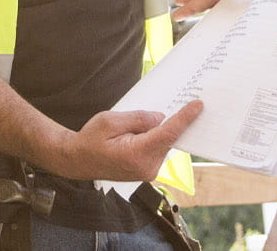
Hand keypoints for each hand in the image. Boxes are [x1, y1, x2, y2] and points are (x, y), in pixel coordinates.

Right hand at [55, 100, 203, 181]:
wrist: (78, 160)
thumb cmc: (90, 139)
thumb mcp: (110, 121)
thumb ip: (138, 119)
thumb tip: (160, 118)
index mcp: (136, 154)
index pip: (168, 134)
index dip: (184, 119)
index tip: (198, 106)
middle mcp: (146, 167)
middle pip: (167, 139)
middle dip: (170, 122)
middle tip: (176, 103)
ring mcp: (147, 172)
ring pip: (163, 144)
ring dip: (158, 131)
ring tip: (139, 123)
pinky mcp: (147, 171)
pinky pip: (157, 149)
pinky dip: (155, 138)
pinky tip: (143, 131)